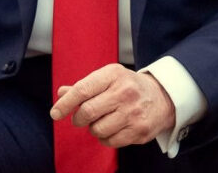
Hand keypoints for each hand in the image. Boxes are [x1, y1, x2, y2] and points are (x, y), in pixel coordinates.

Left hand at [49, 63, 175, 147]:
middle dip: (78, 118)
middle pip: (88, 111)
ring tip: (99, 121)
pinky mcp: (140, 131)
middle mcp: (125, 93)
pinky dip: (104, 138)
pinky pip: (110, 142)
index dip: (65, 103)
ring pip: (98, 129)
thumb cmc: (127, 86)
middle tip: (79, 118)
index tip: (54, 114)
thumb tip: (61, 93)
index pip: (82, 90)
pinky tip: (110, 129)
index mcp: (113, 75)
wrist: (163, 97)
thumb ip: (84, 86)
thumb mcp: (107, 78)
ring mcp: (134, 113)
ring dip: (92, 128)